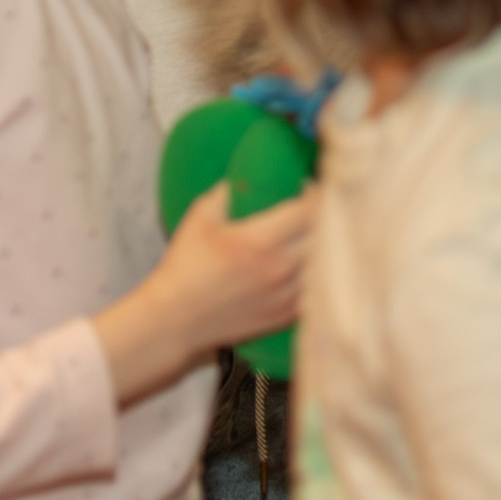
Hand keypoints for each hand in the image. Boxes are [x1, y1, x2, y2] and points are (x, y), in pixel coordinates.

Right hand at [92, 184, 312, 404]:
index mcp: (261, 241)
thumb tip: (243, 179)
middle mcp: (280, 268)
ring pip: (327, 263)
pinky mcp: (284, 316)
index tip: (310, 187)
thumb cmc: (183, 269)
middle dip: (326, 216)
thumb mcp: (200, 219)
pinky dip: (319, 275)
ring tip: (316, 234)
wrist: (173, 321)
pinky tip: (310, 264)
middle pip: (326, 234)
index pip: (310, 209)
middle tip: (318, 207)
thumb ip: (226, 193)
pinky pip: (318, 291)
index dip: (316, 193)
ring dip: (326, 246)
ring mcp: (285, 295)